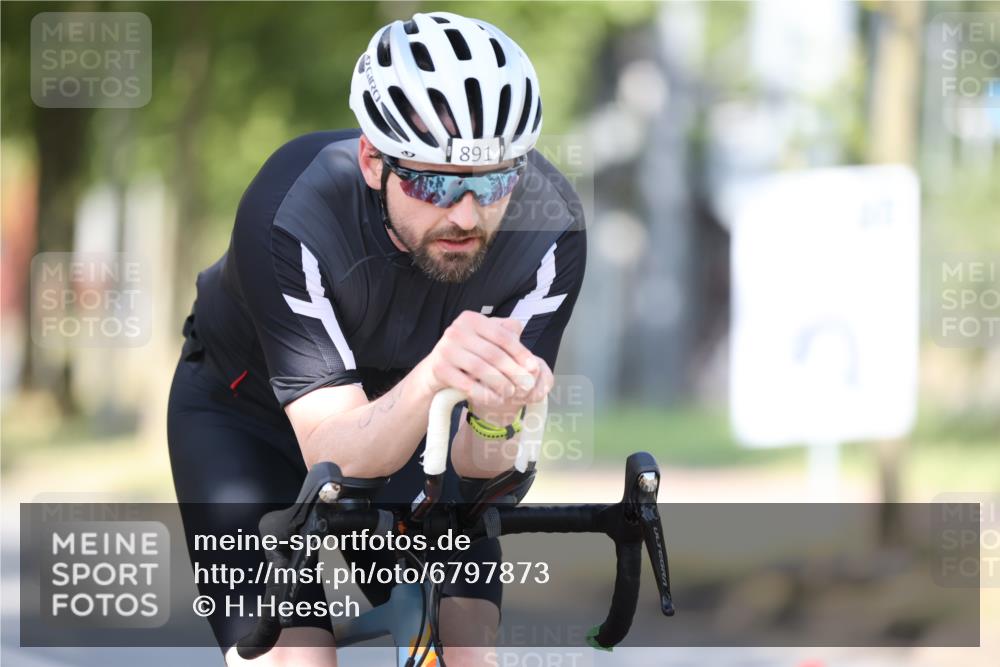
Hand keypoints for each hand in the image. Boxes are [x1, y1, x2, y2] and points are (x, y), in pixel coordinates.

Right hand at [419, 311, 553, 424]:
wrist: (435, 370)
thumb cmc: (468, 354)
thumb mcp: (485, 340)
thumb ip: (506, 338)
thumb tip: (530, 355)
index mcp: (471, 319)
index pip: (502, 336)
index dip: (520, 352)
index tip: (533, 367)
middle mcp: (456, 330)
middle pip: (493, 353)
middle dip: (513, 371)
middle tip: (527, 385)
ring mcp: (445, 348)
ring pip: (481, 368)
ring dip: (500, 383)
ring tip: (511, 393)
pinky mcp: (439, 368)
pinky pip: (466, 383)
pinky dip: (483, 393)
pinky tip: (495, 399)